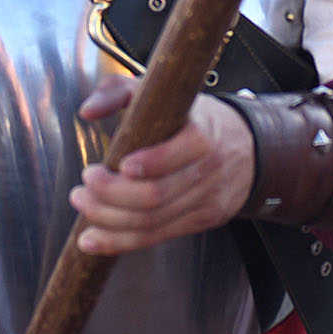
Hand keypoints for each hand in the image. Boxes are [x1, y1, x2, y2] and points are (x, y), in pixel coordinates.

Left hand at [66, 73, 253, 253]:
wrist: (250, 148)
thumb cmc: (196, 119)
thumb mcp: (166, 93)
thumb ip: (121, 92)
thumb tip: (87, 111)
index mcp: (202, 135)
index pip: (172, 158)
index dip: (143, 165)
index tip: (112, 165)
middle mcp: (207, 171)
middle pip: (155, 197)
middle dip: (110, 197)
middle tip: (82, 188)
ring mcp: (206, 201)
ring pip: (152, 223)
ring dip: (108, 221)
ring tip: (83, 206)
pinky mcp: (200, 222)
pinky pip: (156, 237)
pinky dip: (120, 241)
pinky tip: (93, 239)